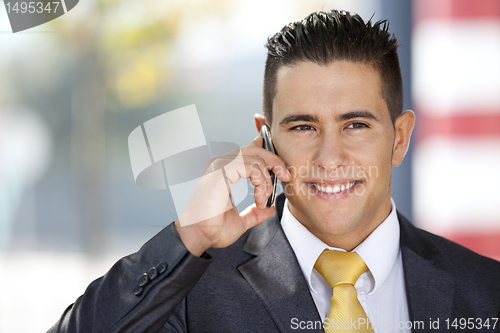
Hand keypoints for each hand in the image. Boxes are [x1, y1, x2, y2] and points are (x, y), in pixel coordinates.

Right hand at [174, 135, 290, 255]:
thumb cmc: (211, 228)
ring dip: (267, 181)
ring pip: (256, 159)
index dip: (266, 154)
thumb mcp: (241, 220)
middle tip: (285, 175)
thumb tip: (268, 208)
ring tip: (262, 200)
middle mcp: (220, 164)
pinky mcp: (221, 170)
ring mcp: (219, 165)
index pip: (247, 152)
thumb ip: (254, 212)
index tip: (280, 169)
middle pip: (254, 149)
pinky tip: (258, 199)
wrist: (198, 236)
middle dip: (274, 160)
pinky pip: (252, 167)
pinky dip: (261, 183)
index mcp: (222, 171)